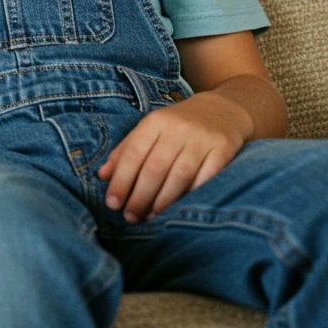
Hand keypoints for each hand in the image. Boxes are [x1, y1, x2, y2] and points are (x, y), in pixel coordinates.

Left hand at [97, 92, 250, 222]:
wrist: (224, 110)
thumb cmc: (179, 125)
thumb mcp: (151, 129)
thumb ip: (126, 150)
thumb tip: (102, 176)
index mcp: (156, 121)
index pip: (133, 153)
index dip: (121, 180)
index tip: (112, 204)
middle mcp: (179, 127)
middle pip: (155, 167)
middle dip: (140, 196)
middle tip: (130, 217)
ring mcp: (203, 138)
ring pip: (179, 176)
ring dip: (163, 201)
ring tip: (150, 217)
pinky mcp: (224, 150)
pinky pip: (206, 179)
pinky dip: (191, 196)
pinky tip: (180, 209)